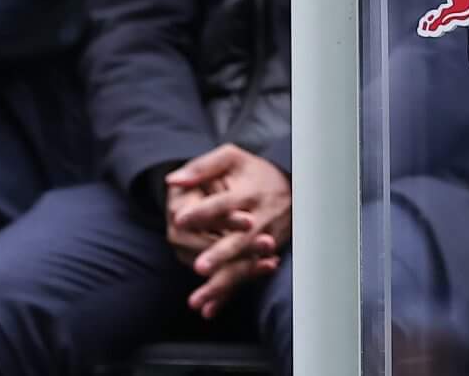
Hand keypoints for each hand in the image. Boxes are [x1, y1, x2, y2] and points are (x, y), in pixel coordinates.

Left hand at [165, 144, 292, 310]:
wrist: (296, 186)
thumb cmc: (256, 170)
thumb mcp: (231, 158)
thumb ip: (202, 168)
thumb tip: (172, 180)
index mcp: (248, 194)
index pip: (224, 205)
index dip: (203, 211)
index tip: (180, 219)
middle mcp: (259, 219)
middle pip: (238, 241)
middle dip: (219, 255)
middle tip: (199, 266)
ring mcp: (265, 240)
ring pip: (242, 265)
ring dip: (221, 284)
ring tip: (198, 300)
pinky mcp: (265, 256)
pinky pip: (245, 277)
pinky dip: (228, 294)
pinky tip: (210, 309)